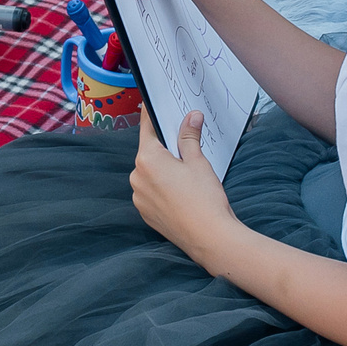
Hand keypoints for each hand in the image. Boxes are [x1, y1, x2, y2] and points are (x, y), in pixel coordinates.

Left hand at [130, 108, 239, 270]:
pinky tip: (181, 194)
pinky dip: (162, 188)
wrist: (210, 238)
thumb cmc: (204, 199)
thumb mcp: (198, 162)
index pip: (147, 129)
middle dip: (165, 149)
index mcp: (147, 159)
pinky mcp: (145, 212)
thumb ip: (190, 137)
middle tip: (185, 150)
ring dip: (163, 171)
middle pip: (149, 153)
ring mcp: (139, 197)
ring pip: (150, 174)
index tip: (152, 106)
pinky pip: (150, 192)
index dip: (151, 116)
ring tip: (187, 178)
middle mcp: (137, 177)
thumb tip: (191, 117)